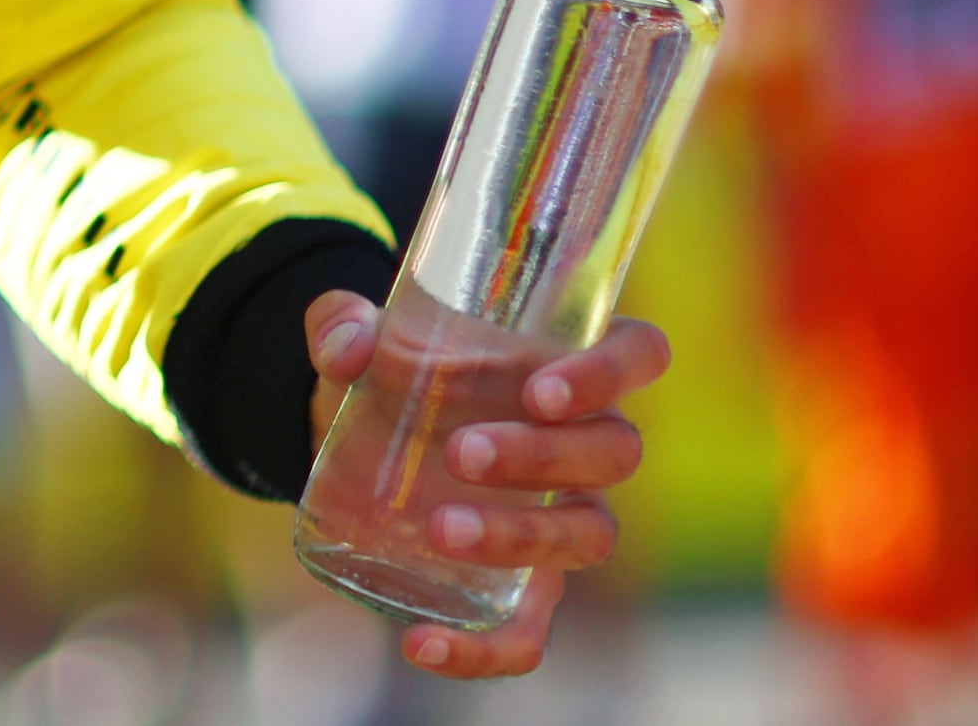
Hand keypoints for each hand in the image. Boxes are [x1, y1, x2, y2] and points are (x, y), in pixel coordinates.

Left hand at [301, 293, 672, 680]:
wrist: (350, 452)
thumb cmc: (383, 379)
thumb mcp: (353, 345)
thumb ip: (340, 326)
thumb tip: (347, 345)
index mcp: (561, 370)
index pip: (636, 353)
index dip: (609, 370)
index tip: (541, 391)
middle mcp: (581, 445)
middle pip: (614, 450)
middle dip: (545, 455)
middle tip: (462, 452)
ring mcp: (560, 522)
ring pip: (589, 535)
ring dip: (524, 536)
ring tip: (441, 529)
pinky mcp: (522, 590)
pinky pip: (531, 634)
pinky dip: (487, 651)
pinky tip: (421, 642)